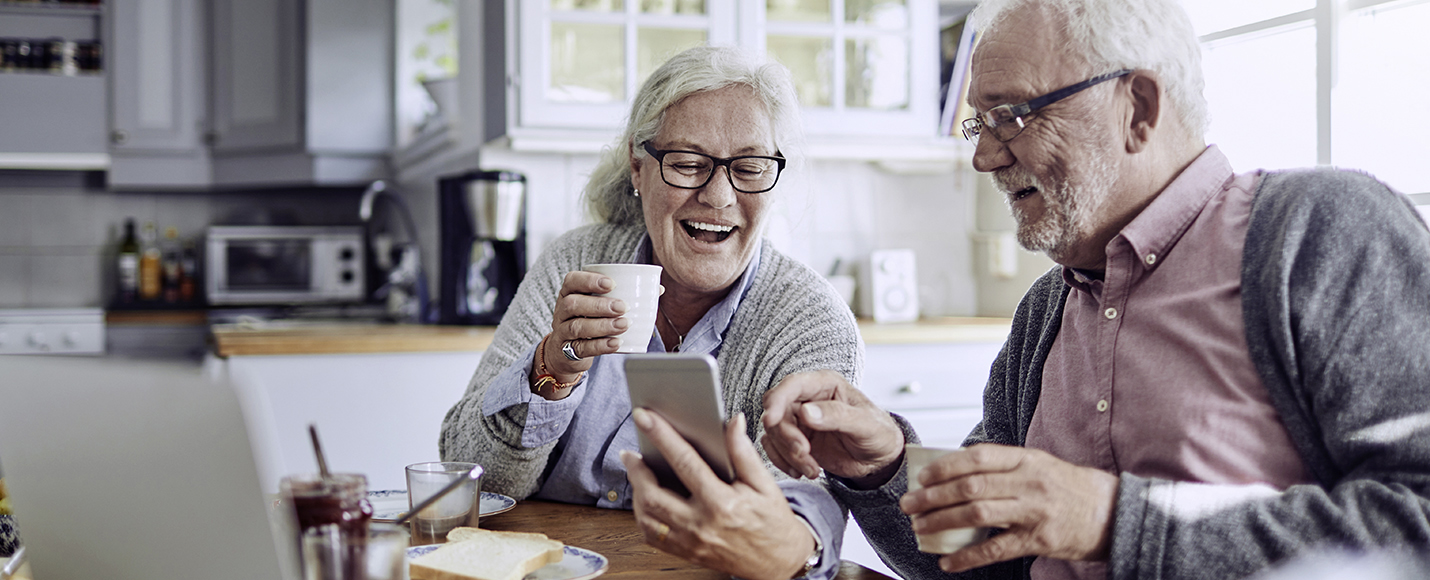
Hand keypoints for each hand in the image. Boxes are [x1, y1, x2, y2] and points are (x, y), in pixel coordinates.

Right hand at [537, 271, 629, 380]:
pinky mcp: (567, 350)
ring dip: (602, 325)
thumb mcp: (599, 305)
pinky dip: (600, 346)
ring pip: (577, 326)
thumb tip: (658, 288)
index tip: (611, 284)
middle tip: (623, 307)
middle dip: (599, 305)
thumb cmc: (589, 320)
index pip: (573, 280)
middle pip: (574, 304)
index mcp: (570, 292)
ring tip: (623, 324)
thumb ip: (624, 295)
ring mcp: (562, 331)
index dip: (589, 280)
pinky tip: (616, 343)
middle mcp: (562, 310)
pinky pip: (581, 348)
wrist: (566, 352)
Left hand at [620, 409, 815, 579]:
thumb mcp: (765, 484)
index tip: (645, 418)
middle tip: (631, 453)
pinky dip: (643, 517)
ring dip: (636, 494)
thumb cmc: (773, 523)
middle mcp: (701, 525)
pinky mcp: (687, 553)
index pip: (684, 462)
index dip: (662, 436)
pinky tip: (645, 501)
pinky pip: (653, 537)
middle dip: (636, 470)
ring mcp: (691, 543)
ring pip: (647, 519)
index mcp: (722, 503)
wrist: (780, 562)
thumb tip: (733, 422)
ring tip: (636, 473)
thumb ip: (744, 452)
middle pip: (654, 495)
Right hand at [761, 370, 904, 487]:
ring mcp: (800, 420)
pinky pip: (775, 448)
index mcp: (825, 385)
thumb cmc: (879, 434)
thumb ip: (837, 415)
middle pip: (778, 412)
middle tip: (805, 454)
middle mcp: (808, 399)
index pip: (791, 385)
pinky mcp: (796, 439)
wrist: (879, 460)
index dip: (777, 400)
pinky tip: (803, 472)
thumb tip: (806, 412)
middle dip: (787, 437)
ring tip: (812, 469)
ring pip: (774, 433)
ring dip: (788, 454)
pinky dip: (784, 462)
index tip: (770, 420)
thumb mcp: (865, 424)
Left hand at [899, 444, 1117, 572]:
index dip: (945, 466)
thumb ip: (1005, 467)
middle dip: (934, 496)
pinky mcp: (1040, 541)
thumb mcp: (1041, 465)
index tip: (923, 477)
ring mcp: (1035, 512)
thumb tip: (959, 474)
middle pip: (971, 486)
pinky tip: (947, 561)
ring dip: (944, 521)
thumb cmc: (1071, 488)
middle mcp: (1029, 482)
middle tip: (910, 504)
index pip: (978, 457)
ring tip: (921, 527)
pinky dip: (968, 557)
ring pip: (979, 514)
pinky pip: (996, 549)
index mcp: (1027, 459)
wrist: (1115, 512)